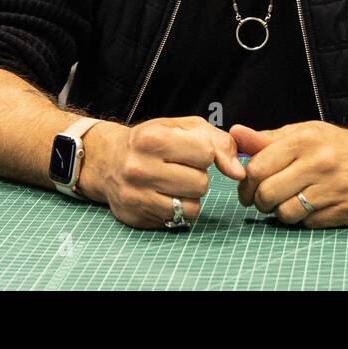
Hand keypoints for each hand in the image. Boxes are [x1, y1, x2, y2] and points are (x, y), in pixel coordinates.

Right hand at [82, 116, 244, 229]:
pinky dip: (179, 210)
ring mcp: (136, 195)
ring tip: (174, 182)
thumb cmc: (152, 141)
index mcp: (152, 138)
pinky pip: (178, 220)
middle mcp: (140, 167)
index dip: (205, 153)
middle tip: (180, 168)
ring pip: (192, 206)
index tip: (190, 151)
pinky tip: (166, 196)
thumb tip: (239, 172)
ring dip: (190, 195)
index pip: (206, 153)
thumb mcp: (184, 128)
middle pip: (201, 183)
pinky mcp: (137, 216)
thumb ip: (219, 143)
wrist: (108, 160)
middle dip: (198, 176)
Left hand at [231, 121, 347, 228]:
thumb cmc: (335, 145)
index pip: (257, 168)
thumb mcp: (302, 133)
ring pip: (285, 213)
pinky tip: (310, 207)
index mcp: (302, 140)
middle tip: (264, 200)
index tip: (248, 187)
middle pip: (267, 194)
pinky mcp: (346, 209)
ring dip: (280, 213)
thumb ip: (266, 139)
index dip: (245, 183)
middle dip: (259, 202)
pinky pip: (309, 224)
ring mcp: (333, 187)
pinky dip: (303, 220)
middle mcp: (318, 162)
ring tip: (287, 203)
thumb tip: (234, 134)